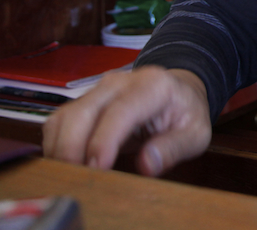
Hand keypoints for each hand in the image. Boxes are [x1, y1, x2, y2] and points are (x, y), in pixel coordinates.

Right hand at [43, 66, 210, 175]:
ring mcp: (99, 89)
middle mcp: (121, 82)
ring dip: (61, 149)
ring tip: (73, 175)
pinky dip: (56, 145)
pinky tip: (70, 163)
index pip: (121, 111)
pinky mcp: (84, 100)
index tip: (97, 168)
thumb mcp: (196, 133)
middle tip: (80, 179)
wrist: (178, 91)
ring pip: (65, 117)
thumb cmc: (186, 113)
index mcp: (153, 85)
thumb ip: (174, 148)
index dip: (104, 141)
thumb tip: (147, 165)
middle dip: (74, 149)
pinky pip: (58, 122)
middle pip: (84, 112)